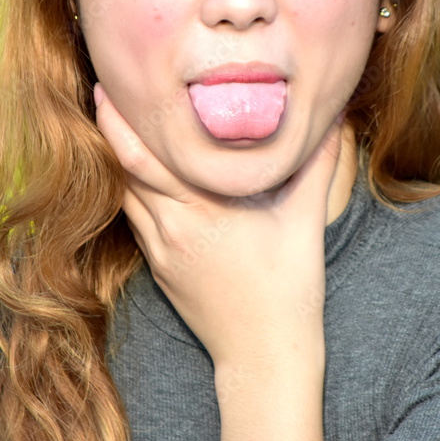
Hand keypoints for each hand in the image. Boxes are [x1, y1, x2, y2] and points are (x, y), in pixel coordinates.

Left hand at [93, 84, 344, 370]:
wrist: (264, 354)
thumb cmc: (289, 287)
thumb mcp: (306, 220)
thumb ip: (317, 165)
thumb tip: (335, 121)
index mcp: (205, 208)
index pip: (147, 157)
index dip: (123, 121)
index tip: (115, 86)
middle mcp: (174, 226)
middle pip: (125, 170)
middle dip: (110, 129)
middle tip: (104, 92)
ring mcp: (162, 250)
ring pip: (126, 195)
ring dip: (118, 161)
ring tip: (116, 125)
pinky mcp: (160, 269)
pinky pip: (137, 220)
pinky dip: (132, 193)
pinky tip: (138, 177)